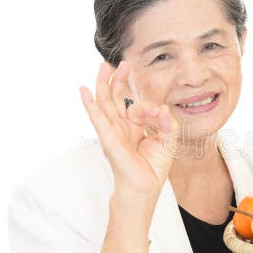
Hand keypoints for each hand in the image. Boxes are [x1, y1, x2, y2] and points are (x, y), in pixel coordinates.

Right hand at [80, 61, 177, 202]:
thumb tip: (161, 108)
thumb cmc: (153, 168)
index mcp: (133, 127)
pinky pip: (97, 117)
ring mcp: (112, 131)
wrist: (144, 189)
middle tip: (123, 63)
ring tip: (104, 66)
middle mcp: (121, 127)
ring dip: (104, 83)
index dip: (149, 105)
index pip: (137, 106)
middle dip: (119, 80)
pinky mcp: (108, 138)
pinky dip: (89, 103)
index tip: (160, 114)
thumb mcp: (168, 140)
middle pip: (116, 98)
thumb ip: (167, 122)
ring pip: (105, 102)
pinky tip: (83, 90)